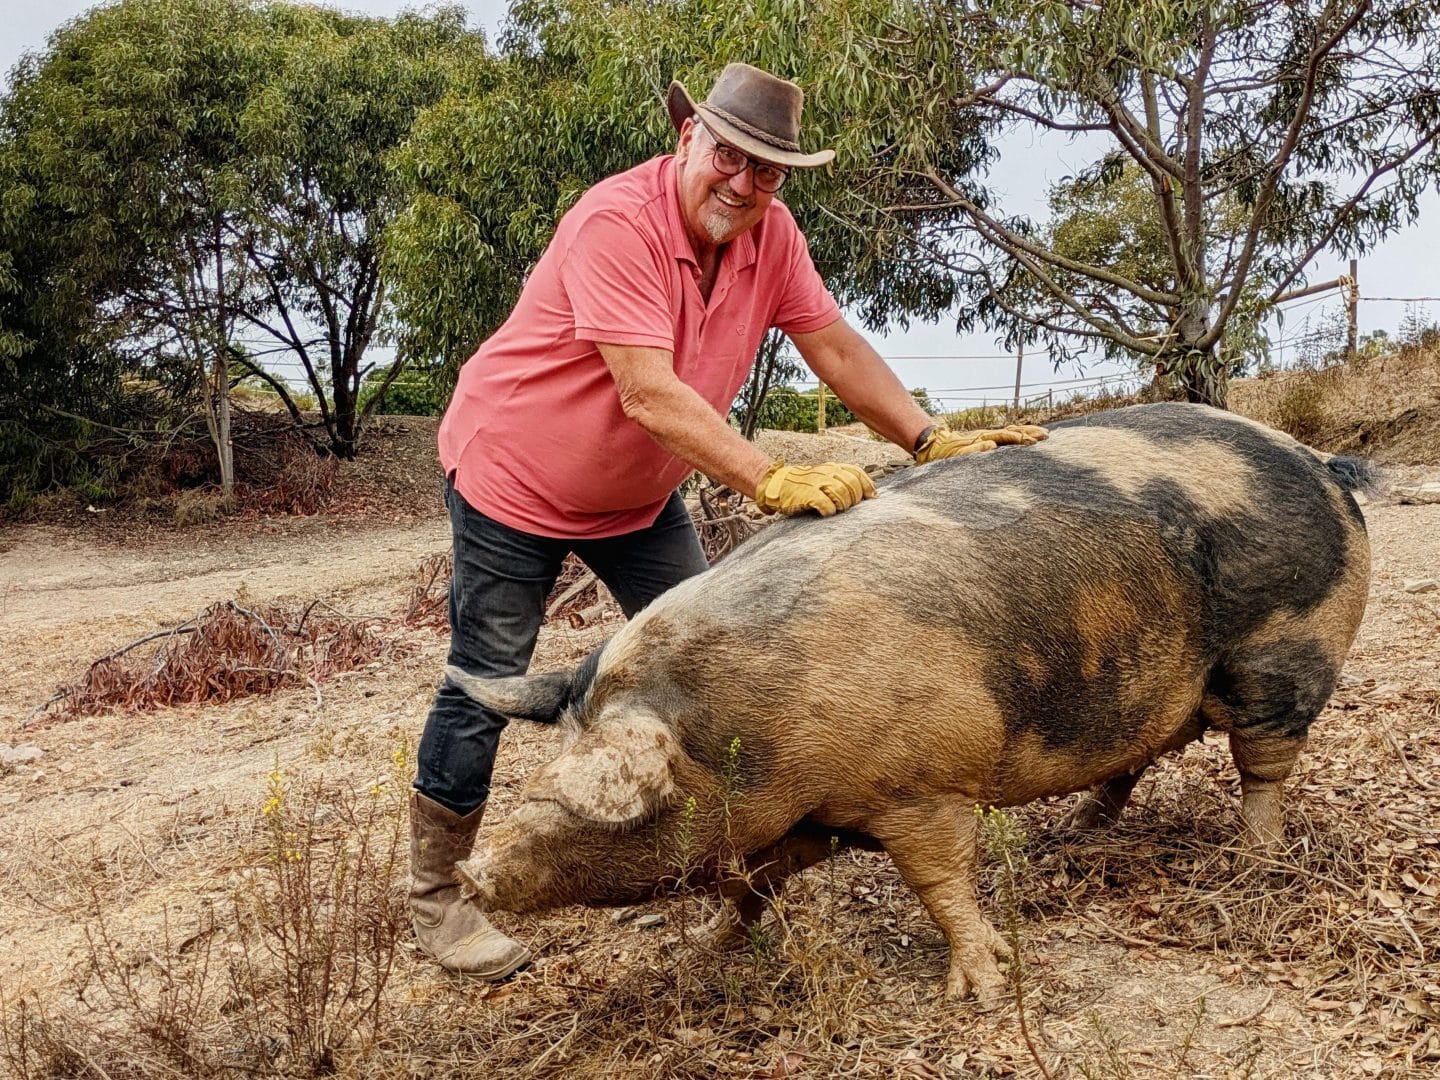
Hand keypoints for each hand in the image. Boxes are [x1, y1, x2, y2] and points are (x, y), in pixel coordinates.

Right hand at [754, 461, 876, 516]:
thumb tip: (870, 495)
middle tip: (848, 507)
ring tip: (837, 510)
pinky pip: (824, 503)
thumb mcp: (824, 477)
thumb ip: (843, 482)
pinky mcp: (806, 494)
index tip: (871, 498)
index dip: (866, 485)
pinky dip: (829, 510)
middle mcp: (826, 472)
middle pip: (851, 484)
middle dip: (854, 498)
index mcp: (832, 468)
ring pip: (841, 492)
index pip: (856, 472)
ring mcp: (815, 482)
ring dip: (843, 504)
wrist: (777, 484)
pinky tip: (826, 513)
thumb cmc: (804, 486)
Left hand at [914, 424, 1047, 463]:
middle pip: (1013, 431)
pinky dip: (1019, 436)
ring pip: (1011, 432)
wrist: (932, 444)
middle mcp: (987, 436)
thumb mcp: (956, 454)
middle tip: (1047, 437)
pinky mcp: (986, 441)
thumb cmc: (943, 452)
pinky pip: (1005, 438)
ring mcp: (987, 437)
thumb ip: (973, 451)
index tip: (1035, 441)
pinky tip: (1027, 440)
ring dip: (1027, 432)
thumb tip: (992, 447)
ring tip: (1044, 435)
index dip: (1021, 438)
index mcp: (983, 438)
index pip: (1006, 437)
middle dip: (1030, 433)